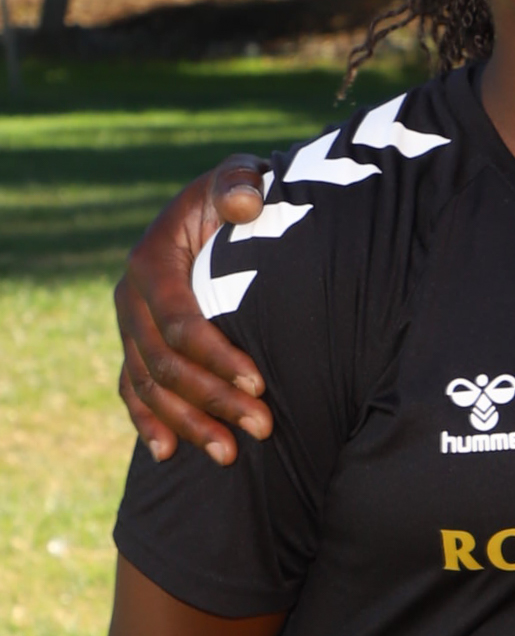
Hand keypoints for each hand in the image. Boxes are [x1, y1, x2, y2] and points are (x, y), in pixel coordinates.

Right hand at [115, 159, 273, 463]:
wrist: (215, 213)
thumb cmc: (238, 199)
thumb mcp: (240, 179)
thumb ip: (240, 185)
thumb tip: (244, 203)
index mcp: (152, 262)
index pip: (181, 322)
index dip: (218, 356)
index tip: (260, 383)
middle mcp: (131, 298)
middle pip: (165, 364)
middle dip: (212, 400)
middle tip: (263, 428)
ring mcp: (130, 327)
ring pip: (149, 387)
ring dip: (188, 424)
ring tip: (230, 455)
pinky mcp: (136, 346)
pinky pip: (132, 391)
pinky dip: (147, 423)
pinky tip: (167, 455)